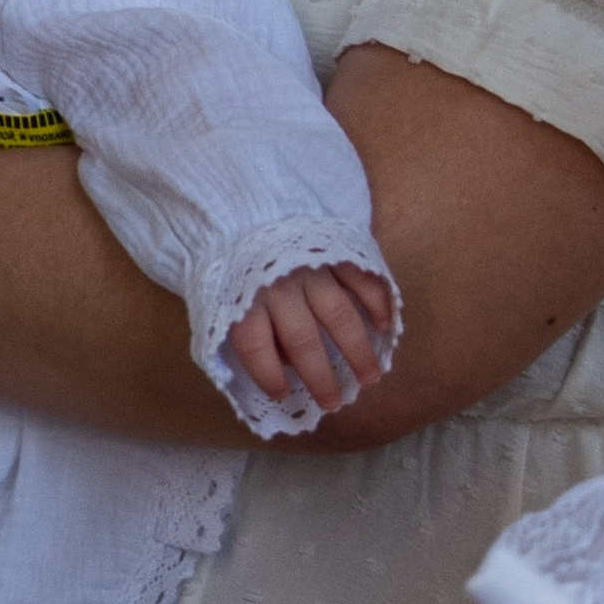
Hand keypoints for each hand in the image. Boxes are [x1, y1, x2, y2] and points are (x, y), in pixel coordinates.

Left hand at [225, 263, 394, 412]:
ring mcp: (309, 266)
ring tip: (371, 378)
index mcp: (241, 297)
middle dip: (321, 377)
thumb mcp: (219, 292)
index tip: (283, 395)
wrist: (242, 201)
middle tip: (336, 402)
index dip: (268, 375)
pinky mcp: (333, 247)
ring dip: (358, 350)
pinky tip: (384, 326)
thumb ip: (245, 328)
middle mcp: (277, 285)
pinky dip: (375, 302)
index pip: (255, 346)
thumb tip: (281, 366)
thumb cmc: (231, 259)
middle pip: (301, 340)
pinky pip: (360, 278)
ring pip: (338, 315)